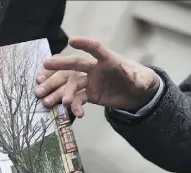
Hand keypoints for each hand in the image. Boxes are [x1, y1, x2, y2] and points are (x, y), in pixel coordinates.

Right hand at [35, 37, 159, 117]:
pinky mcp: (89, 94)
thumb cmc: (141, 81)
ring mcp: (90, 82)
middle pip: (75, 64)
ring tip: (45, 100)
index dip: (85, 44)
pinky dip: (74, 107)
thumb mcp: (145, 80)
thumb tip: (140, 82)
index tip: (72, 41)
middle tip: (45, 65)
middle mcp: (96, 69)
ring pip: (70, 84)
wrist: (136, 95)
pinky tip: (74, 114)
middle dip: (60, 64)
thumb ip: (142, 80)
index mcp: (109, 60)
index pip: (96, 49)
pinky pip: (77, 99)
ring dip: (57, 91)